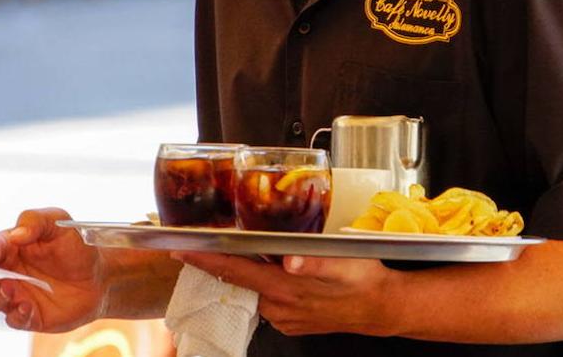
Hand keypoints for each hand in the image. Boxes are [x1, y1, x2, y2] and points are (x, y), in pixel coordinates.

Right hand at [0, 208, 104, 332]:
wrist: (99, 276)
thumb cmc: (75, 246)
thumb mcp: (59, 223)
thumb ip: (36, 221)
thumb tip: (17, 233)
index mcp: (9, 247)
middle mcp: (7, 272)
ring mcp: (16, 294)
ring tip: (13, 289)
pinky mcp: (28, 315)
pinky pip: (13, 319)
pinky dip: (16, 314)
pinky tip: (28, 307)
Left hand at [172, 251, 396, 337]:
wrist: (382, 307)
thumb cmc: (363, 280)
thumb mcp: (343, 263)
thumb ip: (315, 262)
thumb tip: (291, 260)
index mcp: (285, 289)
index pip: (234, 272)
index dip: (205, 261)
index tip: (180, 250)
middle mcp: (279, 307)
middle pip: (238, 281)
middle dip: (220, 263)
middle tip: (207, 242)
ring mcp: (284, 317)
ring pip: (253, 290)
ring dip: (245, 273)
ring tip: (248, 251)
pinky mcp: (292, 321)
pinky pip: (268, 300)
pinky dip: (264, 285)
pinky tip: (276, 270)